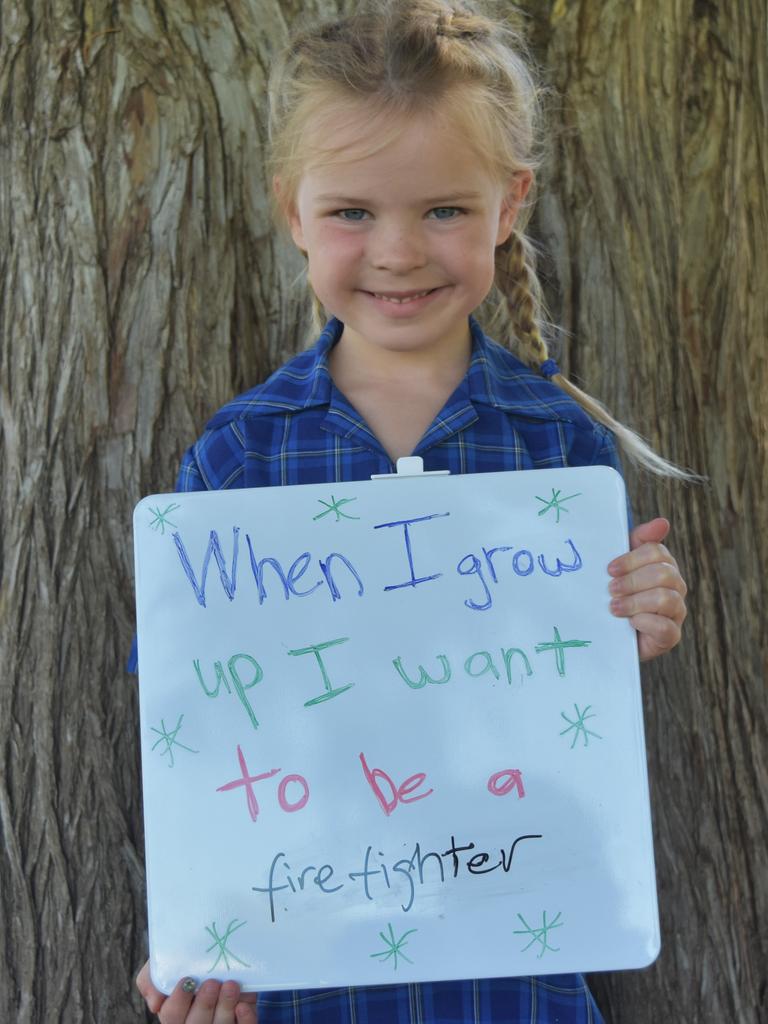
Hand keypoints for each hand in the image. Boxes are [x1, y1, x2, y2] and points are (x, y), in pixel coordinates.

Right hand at [136, 962, 257, 1022]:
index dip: (178, 1001)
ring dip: (225, 1008)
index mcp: (175, 1014)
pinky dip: (245, 1020)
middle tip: (212, 983)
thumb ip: (151, 979)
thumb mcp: (168, 964)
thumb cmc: (191, 964)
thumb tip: (155, 1003)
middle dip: (204, 1005)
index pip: (171, 1017)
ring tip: (231, 985)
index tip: (188, 980)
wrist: (222, 956)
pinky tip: (242, 1006)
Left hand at [607, 517, 686, 661]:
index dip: (632, 559)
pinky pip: (665, 627)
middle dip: (633, 581)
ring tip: (614, 608)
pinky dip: (644, 623)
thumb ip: (637, 541)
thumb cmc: (616, 594)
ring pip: (665, 598)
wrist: (609, 634)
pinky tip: (630, 623)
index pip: (657, 552)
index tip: (610, 569)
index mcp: (663, 565)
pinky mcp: (671, 636)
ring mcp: (676, 612)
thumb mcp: (620, 567)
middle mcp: (675, 587)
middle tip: (610, 589)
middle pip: (663, 574)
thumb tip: (662, 522)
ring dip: (635, 602)